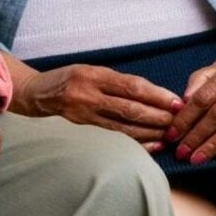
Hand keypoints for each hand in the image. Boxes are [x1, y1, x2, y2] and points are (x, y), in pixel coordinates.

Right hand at [15, 64, 182, 149]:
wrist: (37, 93)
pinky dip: (135, 142)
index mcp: (94, 75)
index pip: (132, 86)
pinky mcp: (82, 129)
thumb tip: (154, 95)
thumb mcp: (92, 70)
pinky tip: (152, 145)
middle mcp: (88, 94)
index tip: (176, 102)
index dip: (156, 95)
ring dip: (150, 132)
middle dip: (158, 116)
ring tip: (170, 134)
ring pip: (124, 127)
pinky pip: (114, 138)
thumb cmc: (70, 79)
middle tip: (178, 121)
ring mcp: (84, 114)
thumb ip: (118, 81)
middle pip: (130, 108)